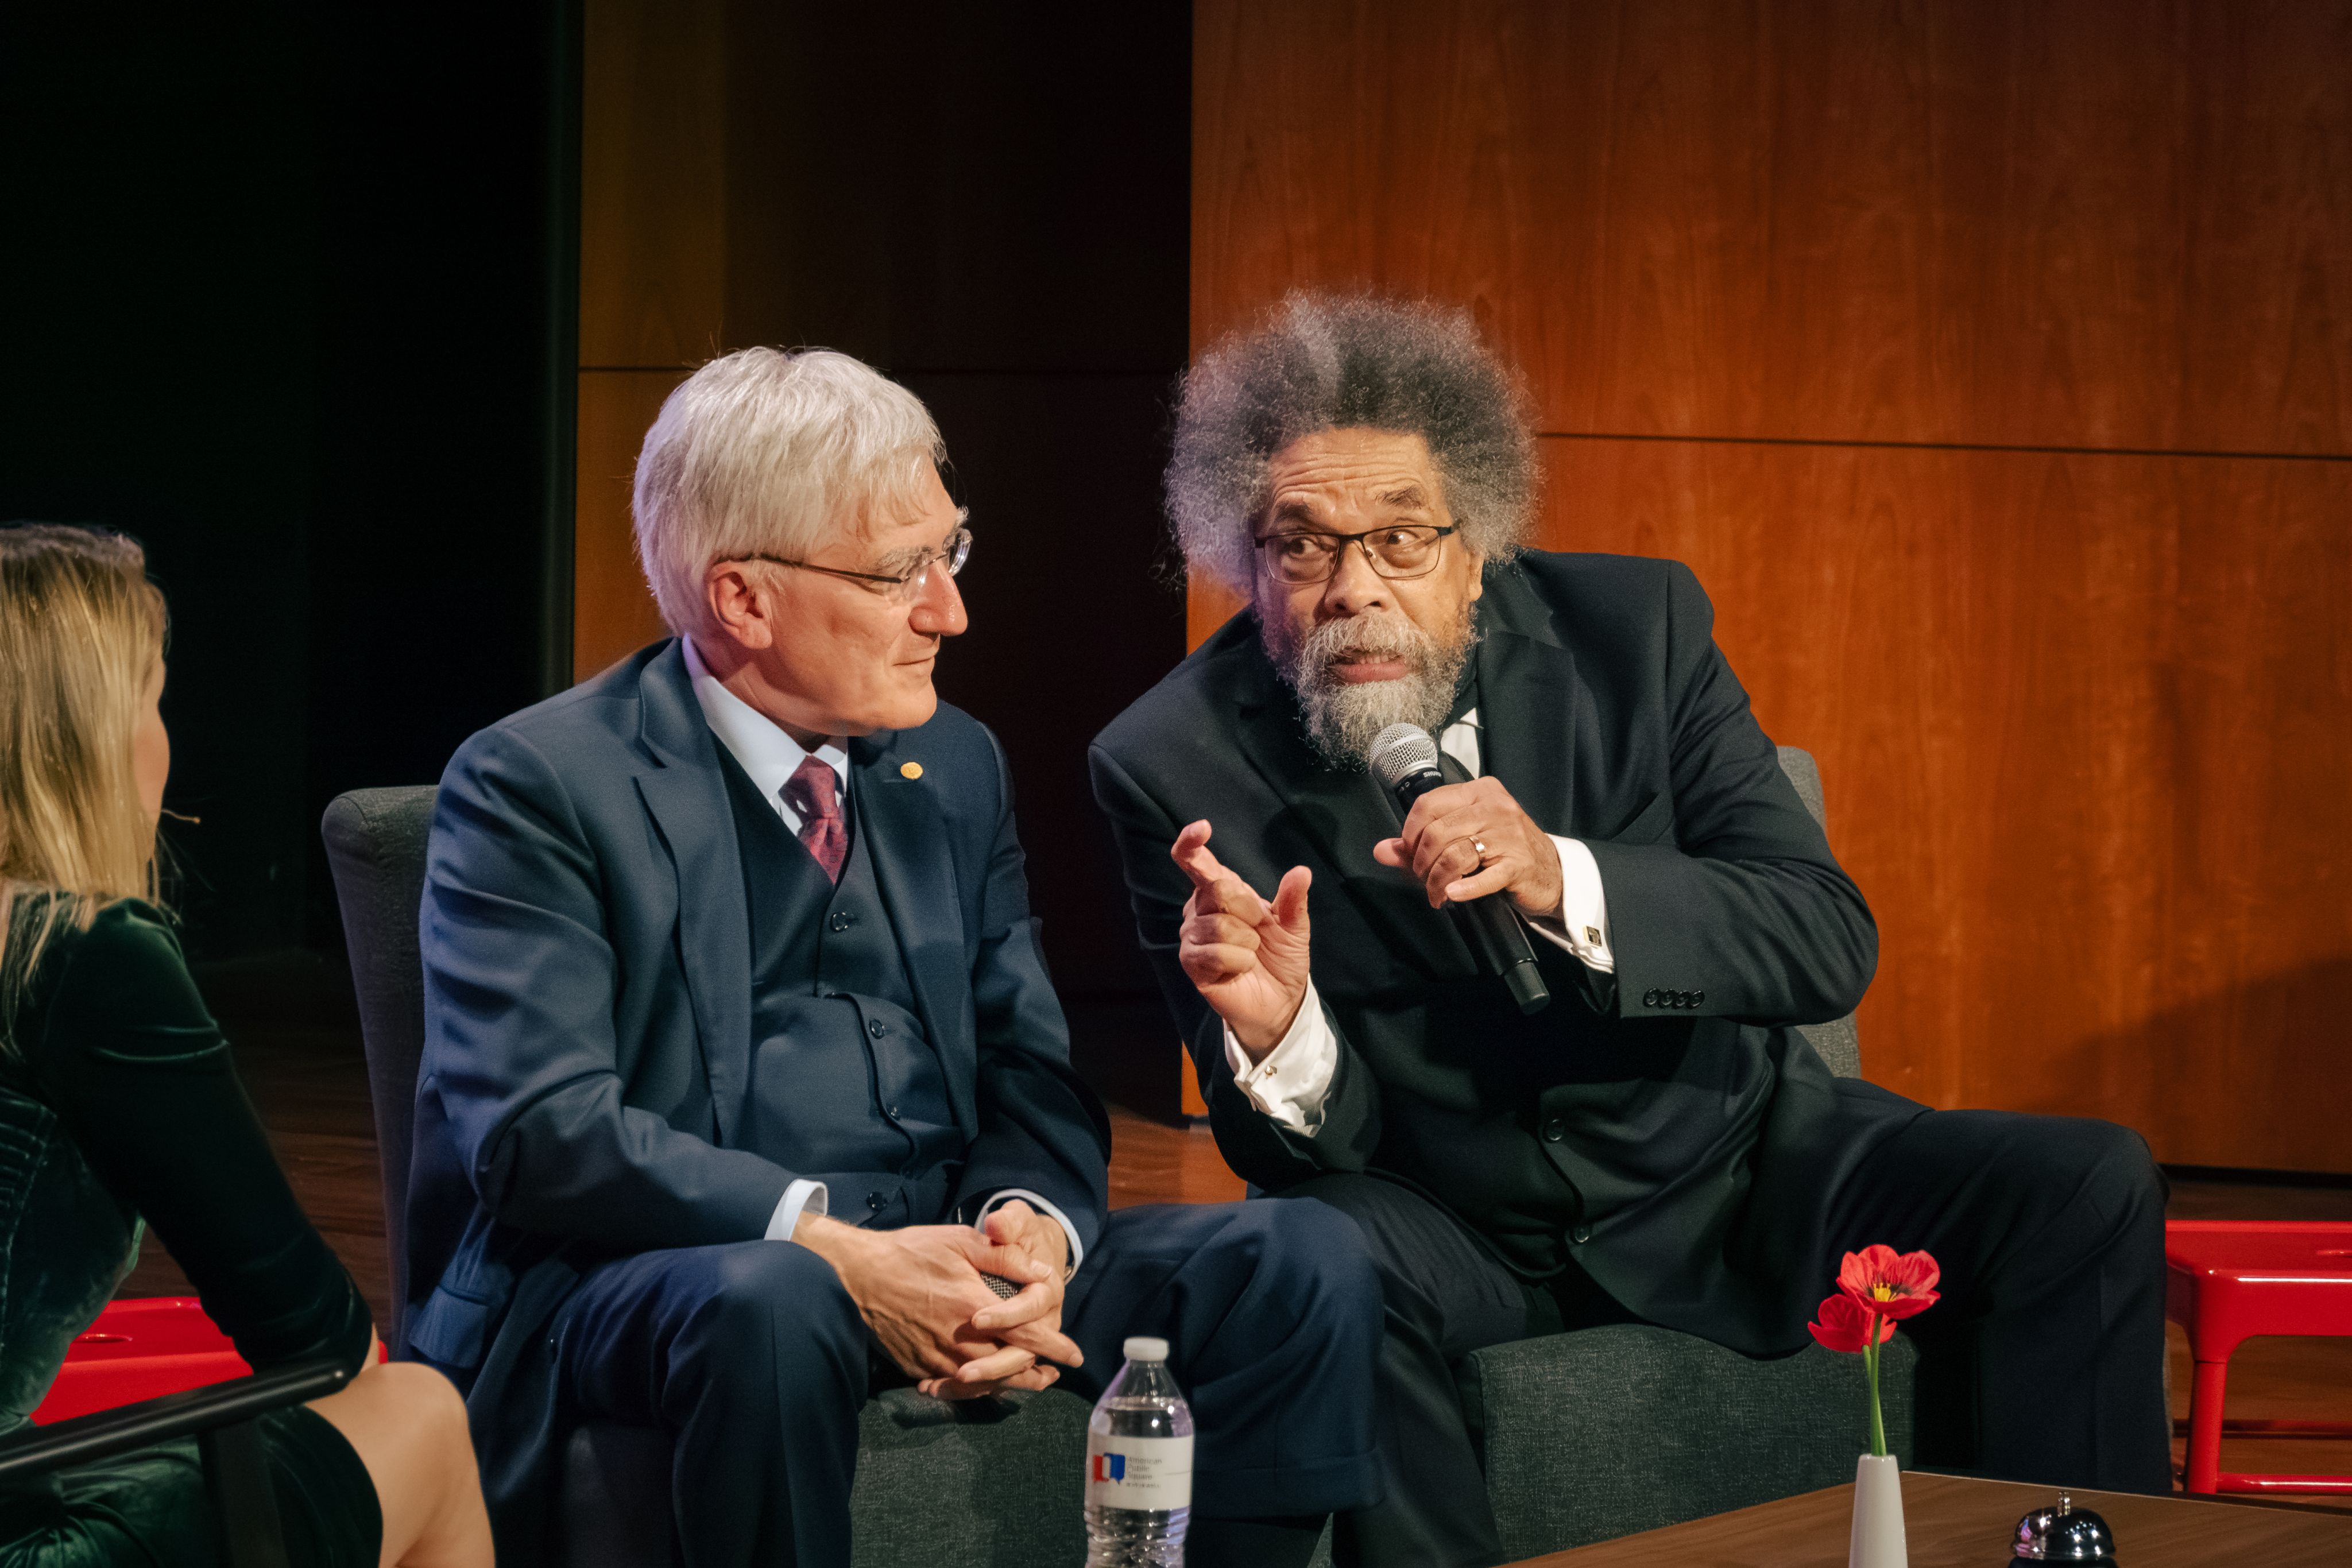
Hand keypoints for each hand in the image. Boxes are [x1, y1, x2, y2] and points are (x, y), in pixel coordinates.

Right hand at [794, 1216, 1080, 1399]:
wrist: (856, 1276)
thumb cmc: (910, 1252)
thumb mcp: (960, 1241)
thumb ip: (1003, 1255)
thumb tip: (1040, 1270)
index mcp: (975, 1306)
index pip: (1027, 1333)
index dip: (1055, 1346)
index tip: (1076, 1356)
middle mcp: (959, 1340)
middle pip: (1009, 1368)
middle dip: (1036, 1374)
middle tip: (1053, 1376)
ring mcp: (937, 1358)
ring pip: (983, 1382)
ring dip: (1008, 1384)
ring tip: (1028, 1382)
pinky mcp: (918, 1367)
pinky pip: (953, 1386)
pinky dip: (974, 1388)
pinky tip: (983, 1383)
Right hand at [1170, 820, 1311, 1061]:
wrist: (1280, 1000)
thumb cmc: (1280, 957)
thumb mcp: (1293, 926)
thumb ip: (1292, 900)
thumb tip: (1302, 872)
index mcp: (1221, 891)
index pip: (1197, 861)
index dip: (1192, 843)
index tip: (1202, 829)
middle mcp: (1200, 909)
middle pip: (1218, 890)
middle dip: (1249, 911)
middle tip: (1259, 930)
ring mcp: (1192, 936)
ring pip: (1219, 925)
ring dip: (1247, 942)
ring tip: (1251, 953)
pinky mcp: (1191, 962)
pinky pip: (1216, 953)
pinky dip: (1238, 961)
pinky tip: (1241, 968)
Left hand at [1373, 776, 1563, 918]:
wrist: (1551, 871)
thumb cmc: (1503, 850)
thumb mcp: (1464, 837)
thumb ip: (1420, 842)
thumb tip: (1381, 851)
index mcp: (1479, 791)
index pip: (1428, 804)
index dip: (1410, 833)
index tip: (1410, 854)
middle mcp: (1495, 807)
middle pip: (1437, 831)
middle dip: (1421, 862)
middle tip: (1423, 879)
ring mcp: (1509, 835)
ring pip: (1455, 855)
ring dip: (1437, 881)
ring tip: (1436, 894)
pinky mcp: (1519, 863)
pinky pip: (1483, 877)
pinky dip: (1463, 889)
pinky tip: (1452, 896)